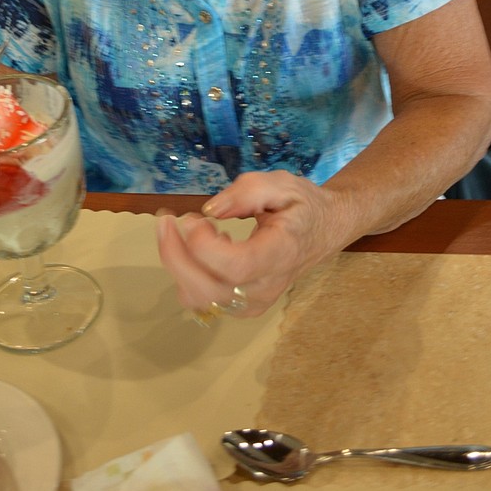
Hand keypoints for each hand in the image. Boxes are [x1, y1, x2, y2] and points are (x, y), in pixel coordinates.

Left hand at [156, 170, 342, 316]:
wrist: (323, 232)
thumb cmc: (303, 206)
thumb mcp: (282, 184)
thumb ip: (247, 192)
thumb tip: (211, 209)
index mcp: (281, 255)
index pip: (236, 266)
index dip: (205, 245)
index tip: (194, 216)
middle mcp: (265, 288)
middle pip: (209, 290)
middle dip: (175, 256)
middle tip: (167, 220)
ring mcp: (252, 302)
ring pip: (199, 299)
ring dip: (177, 264)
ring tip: (184, 230)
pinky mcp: (240, 306)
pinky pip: (201, 299)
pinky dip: (187, 274)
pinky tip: (201, 247)